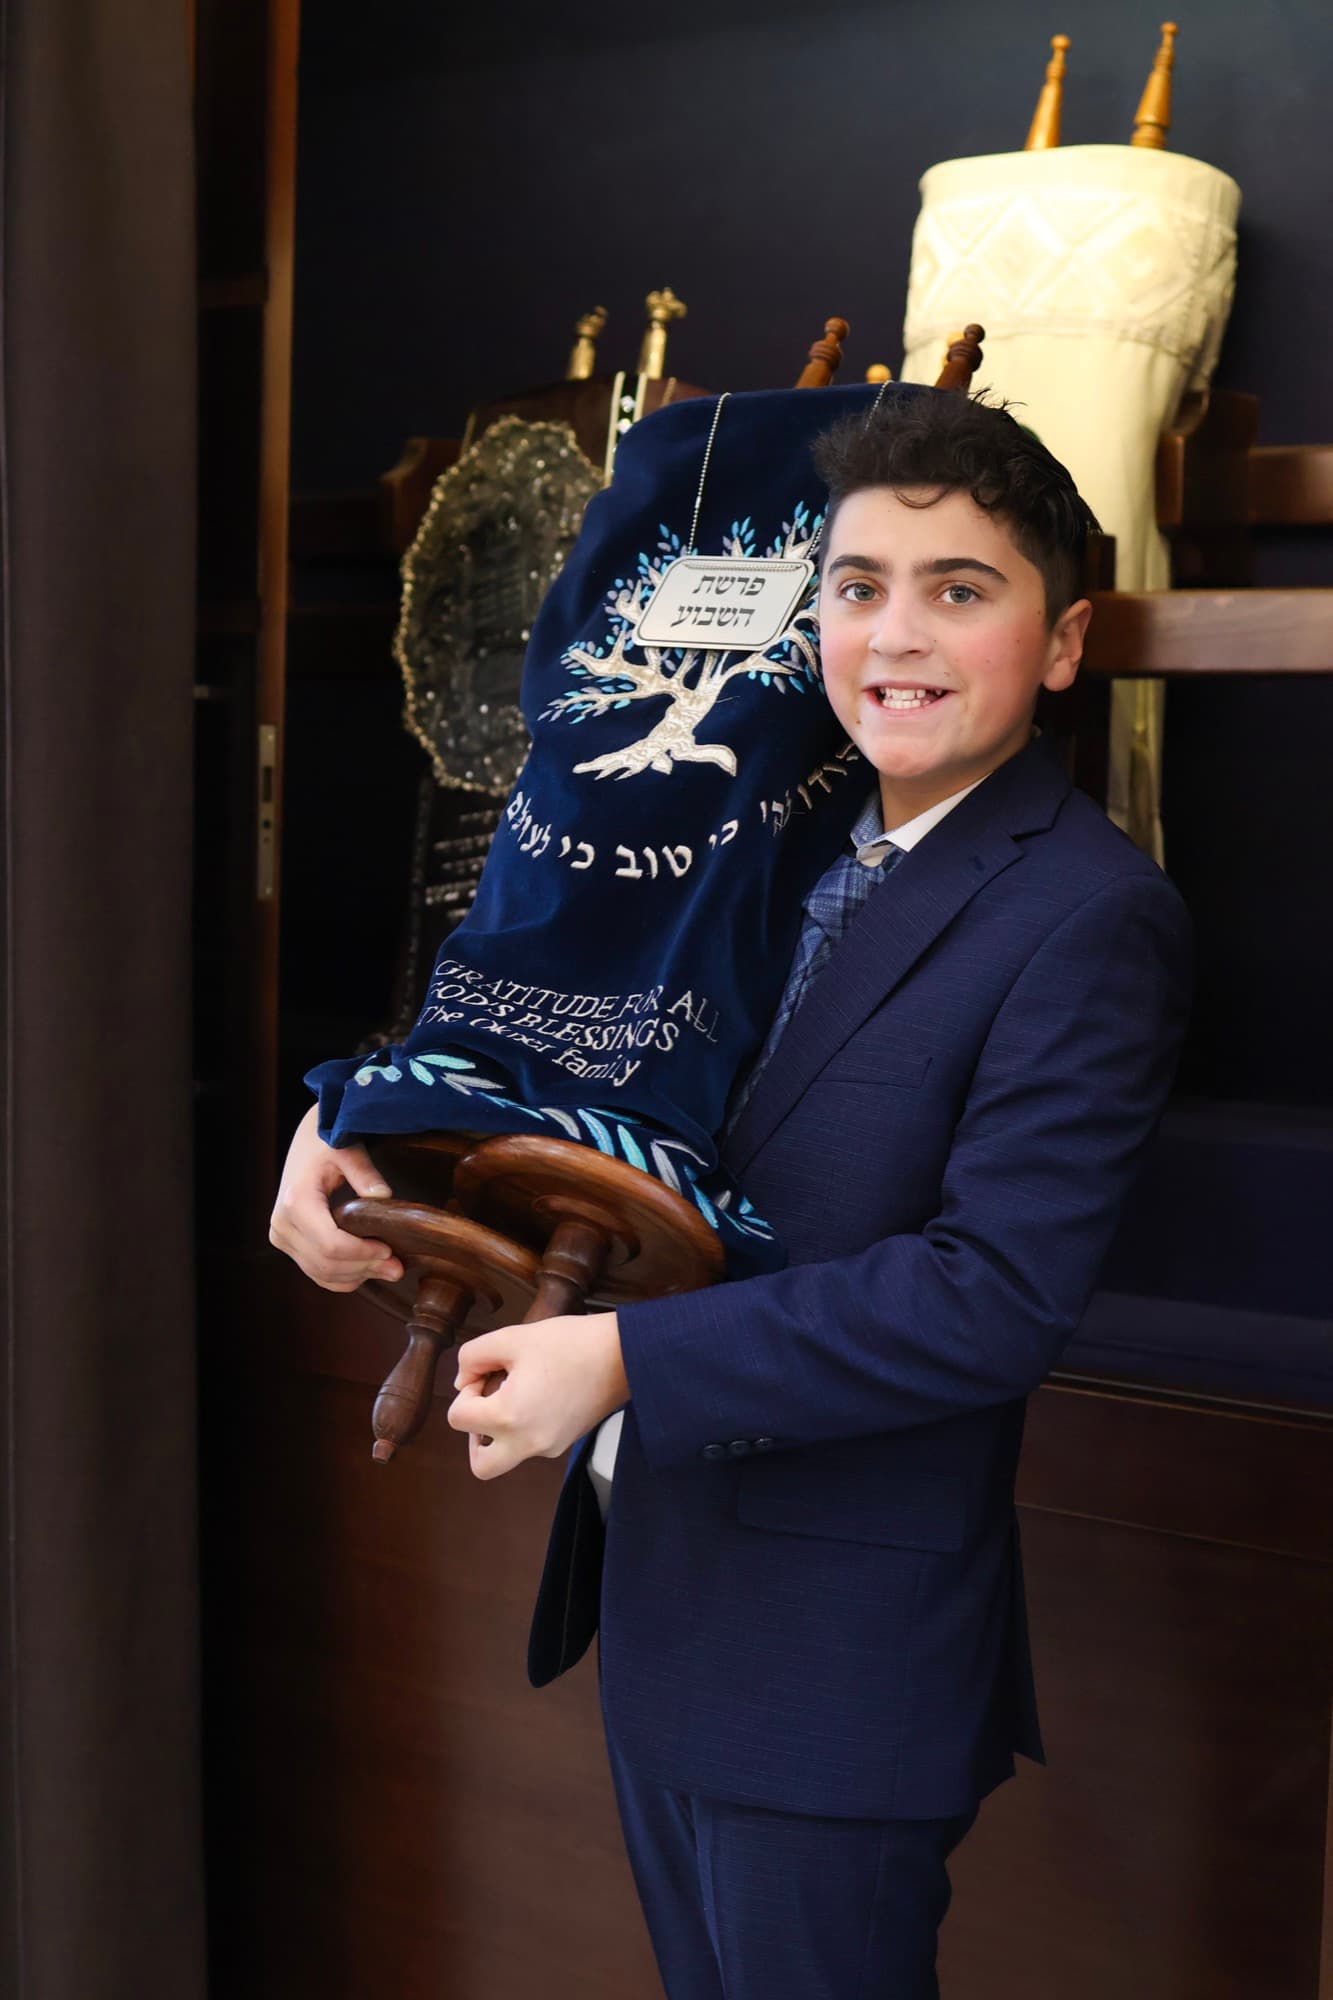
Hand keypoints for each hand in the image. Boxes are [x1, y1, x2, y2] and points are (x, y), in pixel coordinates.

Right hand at [268, 1103, 404, 1290]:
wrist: (307, 1141)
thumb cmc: (327, 1141)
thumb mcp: (348, 1150)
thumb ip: (365, 1173)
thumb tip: (385, 1197)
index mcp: (296, 1202)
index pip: (331, 1245)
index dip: (362, 1254)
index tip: (390, 1251)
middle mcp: (282, 1223)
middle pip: (326, 1263)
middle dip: (364, 1268)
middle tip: (398, 1268)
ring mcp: (280, 1235)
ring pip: (320, 1273)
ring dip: (356, 1277)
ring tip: (388, 1269)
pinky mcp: (286, 1242)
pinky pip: (314, 1271)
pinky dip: (342, 1276)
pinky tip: (367, 1269)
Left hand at [447, 1311, 627, 1479]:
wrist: (624, 1354)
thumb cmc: (569, 1343)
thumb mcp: (512, 1337)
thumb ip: (472, 1357)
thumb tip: (462, 1381)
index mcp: (509, 1417)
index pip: (457, 1418)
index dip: (465, 1390)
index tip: (488, 1372)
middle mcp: (527, 1443)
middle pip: (480, 1465)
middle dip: (474, 1434)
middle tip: (490, 1402)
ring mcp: (549, 1448)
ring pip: (506, 1455)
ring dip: (500, 1429)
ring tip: (519, 1390)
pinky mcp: (564, 1444)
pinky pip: (530, 1445)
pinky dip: (523, 1426)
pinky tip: (540, 1392)